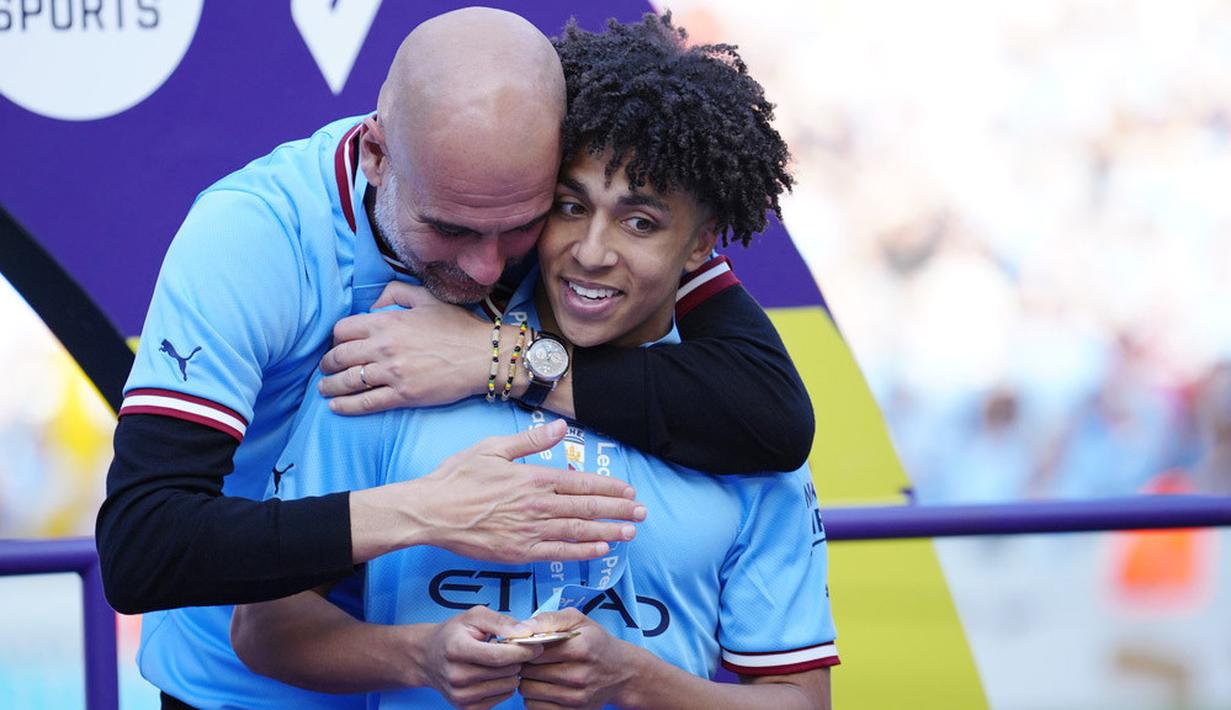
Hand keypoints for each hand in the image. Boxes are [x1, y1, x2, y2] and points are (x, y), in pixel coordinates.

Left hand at [319, 282, 489, 413]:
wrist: (484, 356)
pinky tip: (335, 407)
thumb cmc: (458, 326)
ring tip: (326, 389)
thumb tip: (373, 304)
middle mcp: (384, 347)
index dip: (335, 339)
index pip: (342, 330)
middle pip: (338, 357)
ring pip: (347, 381)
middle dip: (327, 364)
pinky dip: (345, 406)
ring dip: (330, 387)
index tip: (337, 346)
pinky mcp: (403, 395)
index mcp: (387, 322)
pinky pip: (365, 402)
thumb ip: (395, 292)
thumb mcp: (426, 298)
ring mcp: (392, 373)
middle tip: (327, 369)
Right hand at [405, 420, 645, 561]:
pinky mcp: (518, 553)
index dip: (608, 488)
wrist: (430, 512)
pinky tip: (599, 550)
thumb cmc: (457, 477)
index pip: (581, 482)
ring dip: (607, 531)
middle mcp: (536, 505)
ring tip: (631, 533)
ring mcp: (529, 531)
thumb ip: (529, 441)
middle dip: (618, 511)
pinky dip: (581, 552)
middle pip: (587, 507)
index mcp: (532, 478)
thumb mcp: (492, 448)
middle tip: (642, 513)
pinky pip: (557, 553)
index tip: (629, 491)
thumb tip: (560, 427)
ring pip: (578, 531)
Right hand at [418, 606, 541, 708]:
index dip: (523, 651)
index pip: (500, 656)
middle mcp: (456, 676)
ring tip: (502, 661)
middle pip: (506, 672)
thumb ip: (500, 621)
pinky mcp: (466, 708)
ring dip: (512, 672)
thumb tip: (525, 631)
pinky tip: (495, 673)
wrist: (427, 657)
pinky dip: (504, 685)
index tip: (537, 644)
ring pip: (507, 686)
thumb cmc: (453, 634)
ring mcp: (460, 696)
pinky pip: (501, 698)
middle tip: (515, 649)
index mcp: (457, 650)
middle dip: (518, 659)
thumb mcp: (474, 616)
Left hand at [518, 608, 636, 708]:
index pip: (533, 651)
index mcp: (580, 648)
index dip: (525, 647)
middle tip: (533, 658)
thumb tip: (521, 628)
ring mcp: (576, 698)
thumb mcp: (578, 620)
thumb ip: (548, 619)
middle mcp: (579, 676)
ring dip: (528, 681)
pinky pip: (534, 707)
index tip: (527, 645)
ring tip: (539, 672)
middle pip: (528, 672)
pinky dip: (534, 697)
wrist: (622, 673)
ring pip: (528, 691)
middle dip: (525, 663)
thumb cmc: (596, 643)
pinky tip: (544, 686)